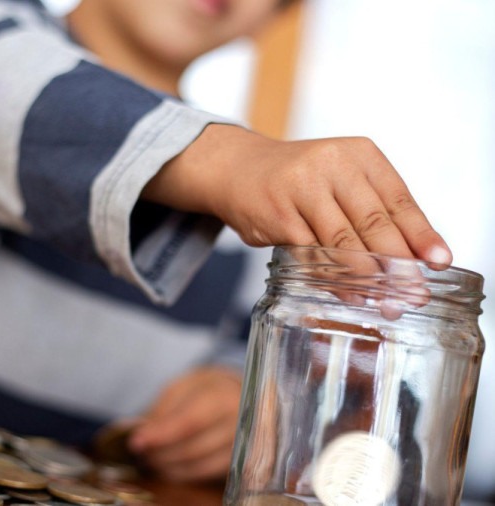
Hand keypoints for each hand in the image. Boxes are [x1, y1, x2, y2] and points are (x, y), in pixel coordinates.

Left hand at [128, 366, 241, 482]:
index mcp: (222, 396)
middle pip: (191, 448)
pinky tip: (168, 465)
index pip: (189, 421)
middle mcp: (238, 423)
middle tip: (140, 450)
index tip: (136, 442)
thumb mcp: (183, 387)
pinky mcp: (239, 463)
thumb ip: (163, 409)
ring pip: (197, 466)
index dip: (161, 435)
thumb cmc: (206, 389)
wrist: (241, 396)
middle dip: (160, 452)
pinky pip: (205, 475)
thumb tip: (144, 434)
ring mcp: (242, 446)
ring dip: (168, 465)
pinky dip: (182, 473)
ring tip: (151, 457)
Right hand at [143, 125, 451, 264]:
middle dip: (399, 262)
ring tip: (387, 301)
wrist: (239, 168)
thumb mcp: (340, 178)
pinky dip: (332, 279)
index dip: (421, 234)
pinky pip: (312, 255)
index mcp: (358, 154)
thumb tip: (412, 258)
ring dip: (368, 276)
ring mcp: (301, 189)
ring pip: (343, 241)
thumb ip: (373, 209)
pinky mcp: (278, 215)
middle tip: (415, 293)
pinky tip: (348, 294)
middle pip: (374, 221)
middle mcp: (331, 165)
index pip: (398, 198)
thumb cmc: (298, 179)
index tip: (439, 262)